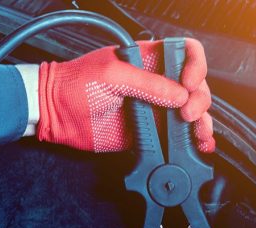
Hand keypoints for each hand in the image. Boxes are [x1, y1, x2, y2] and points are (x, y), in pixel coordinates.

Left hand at [36, 38, 214, 153]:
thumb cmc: (75, 84)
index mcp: (148, 60)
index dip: (195, 65)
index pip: (185, 53)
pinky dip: (191, 144)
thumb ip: (147, 84)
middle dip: (199, 100)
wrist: (55, 113)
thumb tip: (179, 95)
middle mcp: (155, 83)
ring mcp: (153, 109)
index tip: (188, 82)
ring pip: (190, 114)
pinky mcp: (148, 133)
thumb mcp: (112, 75)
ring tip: (197, 134)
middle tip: (186, 114)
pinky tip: (198, 147)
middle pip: (194, 87)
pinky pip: (174, 138)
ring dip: (201, 124)